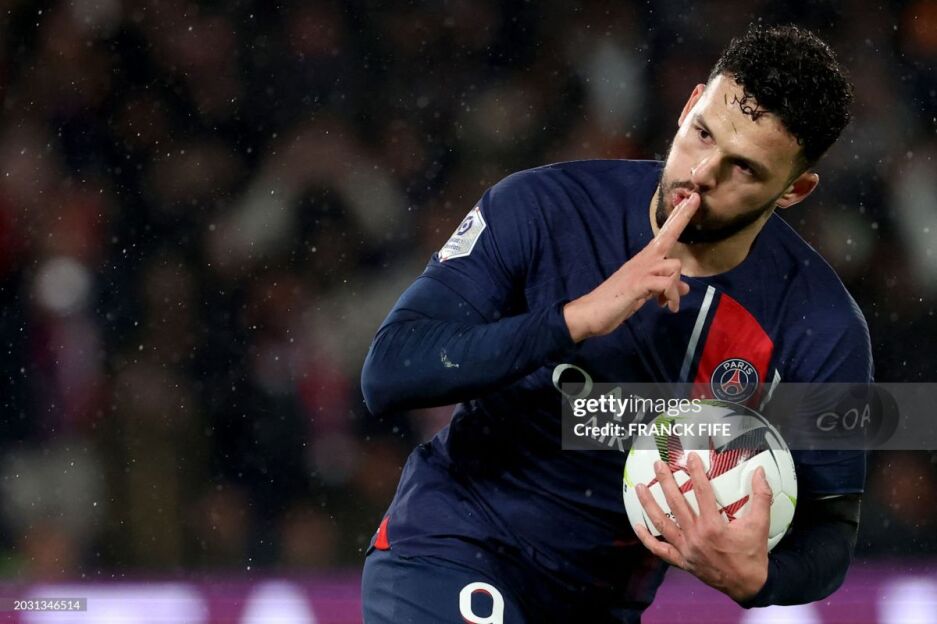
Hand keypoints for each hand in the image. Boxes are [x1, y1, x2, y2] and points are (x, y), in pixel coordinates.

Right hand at [563, 193, 698, 342]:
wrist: (590, 313)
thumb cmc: (614, 304)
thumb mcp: (644, 295)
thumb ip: (663, 288)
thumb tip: (684, 288)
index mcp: (644, 260)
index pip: (664, 235)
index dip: (677, 218)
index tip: (692, 199)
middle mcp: (643, 260)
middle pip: (668, 235)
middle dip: (683, 216)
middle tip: (696, 196)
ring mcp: (640, 271)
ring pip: (674, 266)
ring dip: (675, 289)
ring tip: (667, 303)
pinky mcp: (638, 284)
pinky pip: (667, 283)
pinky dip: (671, 296)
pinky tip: (666, 306)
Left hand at [632, 452, 771, 601]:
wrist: (748, 585)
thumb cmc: (752, 553)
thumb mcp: (760, 524)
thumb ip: (761, 497)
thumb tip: (761, 472)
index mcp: (714, 526)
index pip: (702, 492)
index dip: (696, 472)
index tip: (690, 457)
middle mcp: (695, 536)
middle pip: (676, 503)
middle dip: (666, 481)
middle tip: (659, 464)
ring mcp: (685, 549)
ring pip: (661, 523)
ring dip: (649, 504)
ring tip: (640, 487)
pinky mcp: (681, 561)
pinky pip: (659, 550)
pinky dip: (646, 538)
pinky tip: (636, 525)